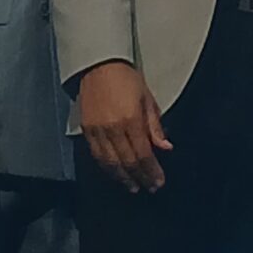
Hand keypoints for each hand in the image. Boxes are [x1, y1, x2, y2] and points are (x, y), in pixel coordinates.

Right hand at [76, 60, 170, 193]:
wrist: (98, 64)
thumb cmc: (126, 78)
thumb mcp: (147, 98)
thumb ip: (155, 126)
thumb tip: (166, 147)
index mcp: (131, 120)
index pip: (143, 154)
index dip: (151, 171)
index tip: (158, 181)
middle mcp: (113, 129)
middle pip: (128, 162)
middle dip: (140, 177)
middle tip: (149, 187)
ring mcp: (98, 131)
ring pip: (110, 163)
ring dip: (123, 177)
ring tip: (132, 186)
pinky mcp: (86, 130)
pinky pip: (97, 155)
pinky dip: (107, 168)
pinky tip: (115, 173)